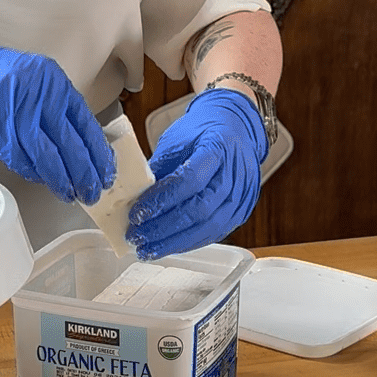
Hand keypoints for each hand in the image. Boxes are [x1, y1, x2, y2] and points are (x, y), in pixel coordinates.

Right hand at [0, 29, 114, 204]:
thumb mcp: (27, 82)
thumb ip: (50, 108)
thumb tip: (77, 144)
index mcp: (51, 78)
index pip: (84, 121)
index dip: (97, 151)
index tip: (105, 170)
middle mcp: (37, 92)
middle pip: (70, 142)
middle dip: (85, 172)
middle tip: (93, 191)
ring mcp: (15, 110)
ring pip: (49, 156)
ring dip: (62, 180)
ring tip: (72, 194)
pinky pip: (21, 159)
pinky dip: (34, 173)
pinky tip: (43, 182)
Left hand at [126, 88, 267, 257]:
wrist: (236, 127)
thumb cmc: (203, 131)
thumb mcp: (176, 140)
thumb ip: (159, 169)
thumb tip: (134, 199)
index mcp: (218, 147)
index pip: (190, 180)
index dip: (162, 200)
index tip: (137, 213)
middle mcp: (235, 174)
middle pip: (200, 209)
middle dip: (164, 228)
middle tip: (137, 236)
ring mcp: (242, 195)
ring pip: (209, 227)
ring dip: (175, 242)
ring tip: (148, 249)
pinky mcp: (242, 211)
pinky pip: (215, 233)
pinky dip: (189, 242)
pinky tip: (169, 246)